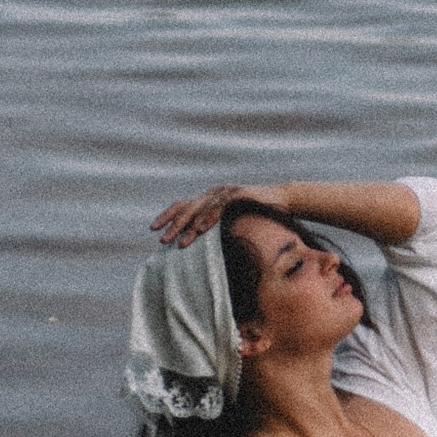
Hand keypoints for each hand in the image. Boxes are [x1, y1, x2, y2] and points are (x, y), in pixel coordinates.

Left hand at [150, 180, 288, 248]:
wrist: (283, 201)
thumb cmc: (258, 214)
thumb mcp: (234, 220)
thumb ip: (218, 227)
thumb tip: (202, 244)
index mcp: (210, 198)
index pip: (183, 205)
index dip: (168, 215)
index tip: (153, 228)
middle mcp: (215, 193)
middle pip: (187, 207)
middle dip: (172, 224)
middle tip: (160, 239)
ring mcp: (226, 192)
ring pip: (201, 209)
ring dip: (188, 227)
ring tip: (178, 242)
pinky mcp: (238, 195)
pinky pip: (219, 208)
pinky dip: (209, 219)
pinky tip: (200, 231)